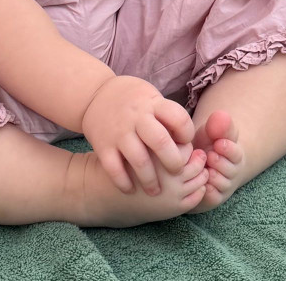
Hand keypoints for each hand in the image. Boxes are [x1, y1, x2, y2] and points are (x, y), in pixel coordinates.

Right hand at [80, 75, 195, 194]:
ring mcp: (119, 132)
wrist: (96, 95)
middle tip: (177, 172)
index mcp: (153, 105)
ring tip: (156, 191)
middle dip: (173, 162)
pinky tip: (131, 189)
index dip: (187, 135)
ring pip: (139, 160)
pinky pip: (114, 169)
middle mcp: (137, 118)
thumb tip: (188, 144)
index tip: (186, 144)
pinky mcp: (103, 145)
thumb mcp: (153, 100)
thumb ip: (168, 118)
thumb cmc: (134, 102)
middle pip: (161, 142)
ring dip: (150, 180)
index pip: (179, 119)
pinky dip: (124, 182)